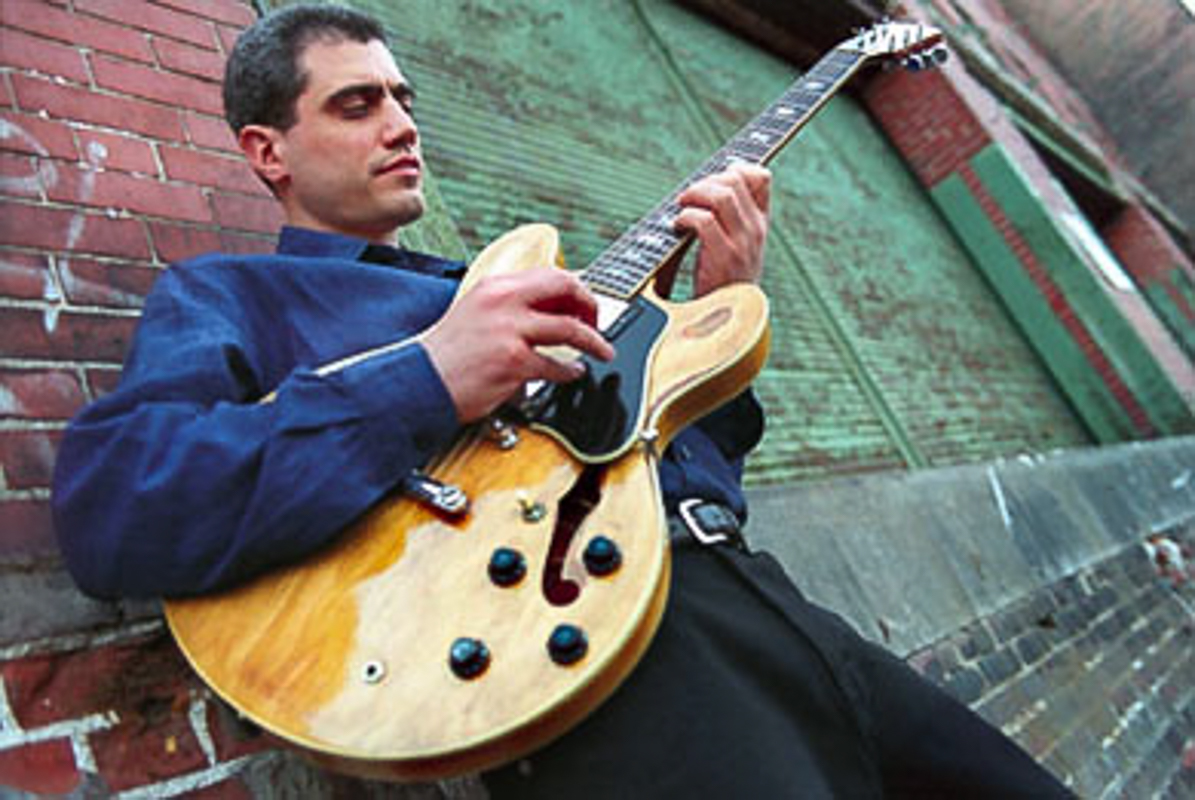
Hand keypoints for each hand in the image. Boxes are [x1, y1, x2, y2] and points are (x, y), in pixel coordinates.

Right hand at [422, 268, 614, 422]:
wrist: (420, 381)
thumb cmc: (446, 355)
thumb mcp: (476, 312)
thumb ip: (510, 306)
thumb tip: (549, 310)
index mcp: (496, 286)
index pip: (550, 274)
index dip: (575, 289)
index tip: (583, 303)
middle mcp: (504, 302)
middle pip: (566, 288)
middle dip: (590, 305)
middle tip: (597, 322)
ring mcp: (510, 332)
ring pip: (570, 329)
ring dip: (594, 342)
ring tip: (602, 351)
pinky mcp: (514, 362)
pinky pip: (557, 366)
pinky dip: (571, 372)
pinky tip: (574, 374)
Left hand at [671, 164, 770, 296]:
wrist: (725, 323)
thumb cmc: (720, 284)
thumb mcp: (734, 249)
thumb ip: (726, 221)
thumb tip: (700, 189)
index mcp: (759, 225)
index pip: (760, 178)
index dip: (734, 169)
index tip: (711, 179)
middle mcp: (756, 231)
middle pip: (735, 179)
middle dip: (705, 181)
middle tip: (687, 198)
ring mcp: (743, 243)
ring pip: (722, 194)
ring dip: (694, 194)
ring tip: (681, 208)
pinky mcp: (725, 257)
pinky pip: (704, 220)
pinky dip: (685, 217)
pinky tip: (677, 228)